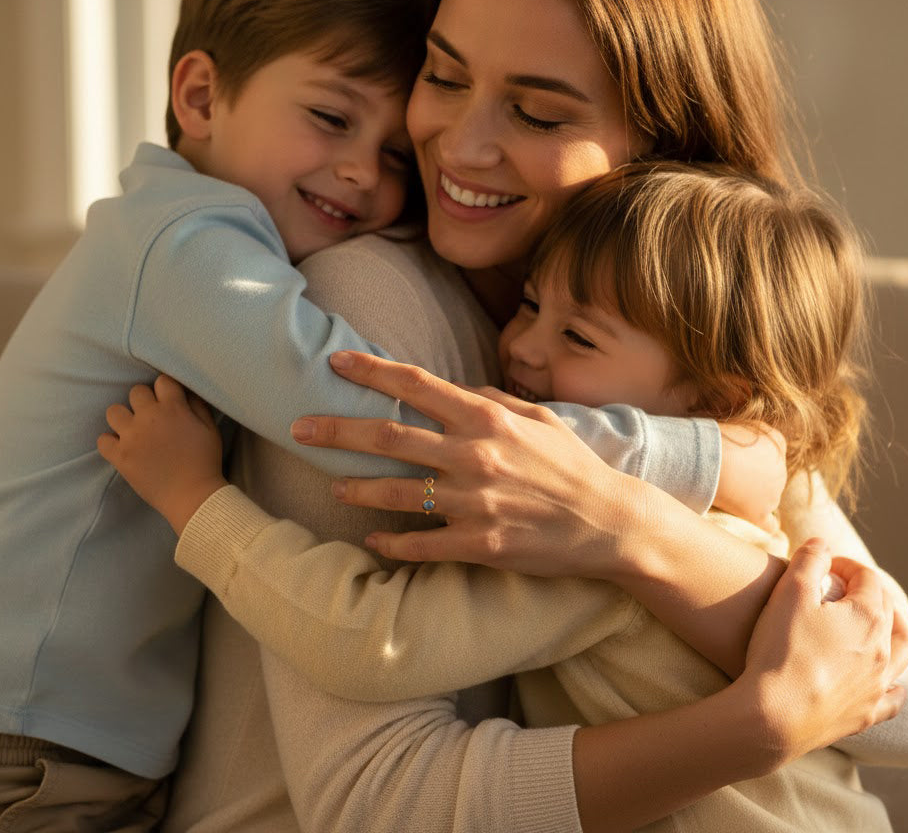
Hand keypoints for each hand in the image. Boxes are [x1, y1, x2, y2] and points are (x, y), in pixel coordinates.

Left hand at [97, 374, 225, 534]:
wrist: (192, 495)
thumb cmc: (205, 461)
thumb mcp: (210, 428)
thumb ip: (197, 405)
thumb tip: (186, 391)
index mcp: (173, 408)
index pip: (162, 381)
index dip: (166, 389)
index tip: (170, 399)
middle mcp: (149, 417)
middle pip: (136, 392)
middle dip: (145, 401)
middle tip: (153, 417)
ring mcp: (131, 437)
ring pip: (113, 412)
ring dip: (123, 418)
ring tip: (133, 430)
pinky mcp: (119, 456)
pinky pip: (102, 440)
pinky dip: (110, 442)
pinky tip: (122, 448)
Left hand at [291, 351, 641, 580]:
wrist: (609, 523)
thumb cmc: (571, 466)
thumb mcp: (537, 417)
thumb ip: (489, 400)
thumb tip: (449, 391)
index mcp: (487, 418)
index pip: (416, 385)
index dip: (370, 371)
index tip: (335, 363)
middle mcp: (475, 455)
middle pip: (389, 437)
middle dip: (337, 431)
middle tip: (298, 428)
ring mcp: (475, 502)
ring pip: (396, 493)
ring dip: (356, 489)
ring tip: (331, 485)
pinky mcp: (480, 544)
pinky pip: (421, 545)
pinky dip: (390, 542)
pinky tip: (371, 539)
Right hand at [714, 422, 786, 531]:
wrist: (708, 459)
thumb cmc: (716, 438)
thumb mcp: (743, 425)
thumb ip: (756, 436)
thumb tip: (754, 449)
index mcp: (778, 443)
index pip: (772, 451)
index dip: (754, 456)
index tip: (738, 457)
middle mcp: (781, 469)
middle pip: (772, 476)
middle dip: (755, 477)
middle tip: (730, 474)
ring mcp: (772, 494)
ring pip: (768, 498)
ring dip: (754, 497)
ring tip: (730, 492)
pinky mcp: (759, 514)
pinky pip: (770, 525)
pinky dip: (766, 525)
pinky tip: (759, 524)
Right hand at [738, 538, 907, 762]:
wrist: (774, 714)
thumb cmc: (781, 649)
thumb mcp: (789, 591)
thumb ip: (808, 559)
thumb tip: (822, 543)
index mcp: (866, 617)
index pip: (867, 578)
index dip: (846, 564)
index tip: (824, 563)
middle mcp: (882, 650)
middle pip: (888, 610)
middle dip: (868, 590)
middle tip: (843, 585)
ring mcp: (877, 684)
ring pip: (902, 652)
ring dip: (894, 631)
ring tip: (882, 623)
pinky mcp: (866, 713)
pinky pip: (893, 697)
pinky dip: (893, 683)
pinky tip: (886, 681)